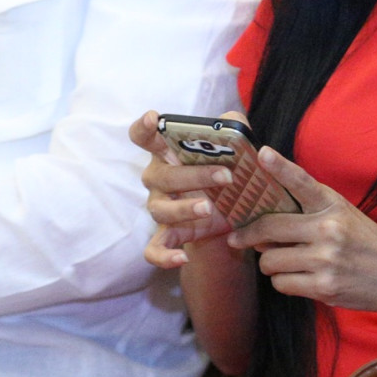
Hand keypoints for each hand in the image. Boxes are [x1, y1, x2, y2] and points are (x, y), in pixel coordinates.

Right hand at [130, 110, 238, 268]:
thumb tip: (233, 117)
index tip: (153, 118)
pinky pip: (154, 249)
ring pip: (159, 210)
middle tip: (226, 176)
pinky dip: (164, 256)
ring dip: (183, 209)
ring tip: (208, 209)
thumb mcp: (233, 151)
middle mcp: (158, 179)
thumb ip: (233, 131)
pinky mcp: (168, 235)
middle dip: (194, 175)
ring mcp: (161, 207)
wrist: (234, 210)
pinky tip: (182, 258)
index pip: (143, 137)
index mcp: (167, 153)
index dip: (143, 127)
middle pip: (162, 175)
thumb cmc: (225, 170)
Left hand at [224, 148, 376, 317]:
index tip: (263, 154)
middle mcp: (329, 229)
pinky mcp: (324, 286)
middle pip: (269, 228)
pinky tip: (302, 278)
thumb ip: (308, 215)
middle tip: (237, 239)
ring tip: (288, 262)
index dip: (280, 167)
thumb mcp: (344, 215)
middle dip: (247, 236)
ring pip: (270, 260)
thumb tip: (261, 230)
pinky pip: (281, 284)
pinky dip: (285, 282)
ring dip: (272, 263)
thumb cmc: (366, 243)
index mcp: (333, 205)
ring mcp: (326, 259)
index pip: (302, 182)